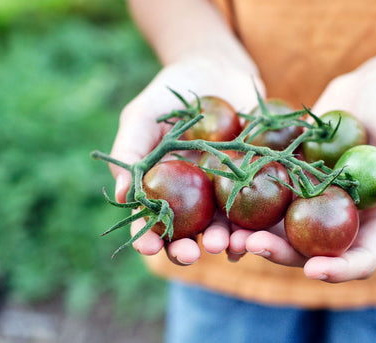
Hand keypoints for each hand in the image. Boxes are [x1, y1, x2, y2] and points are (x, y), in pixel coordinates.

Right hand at [109, 55, 263, 264]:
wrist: (219, 68)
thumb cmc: (173, 90)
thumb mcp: (144, 114)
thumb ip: (130, 150)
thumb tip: (121, 197)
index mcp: (161, 185)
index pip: (150, 219)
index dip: (146, 237)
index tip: (148, 248)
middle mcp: (191, 194)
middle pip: (185, 232)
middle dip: (185, 249)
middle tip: (191, 255)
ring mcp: (223, 189)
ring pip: (221, 226)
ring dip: (222, 242)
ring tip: (225, 246)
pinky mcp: (254, 179)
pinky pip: (255, 206)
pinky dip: (253, 223)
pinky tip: (253, 232)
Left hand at [229, 68, 375, 281]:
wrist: (371, 87)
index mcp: (371, 221)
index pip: (358, 260)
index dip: (338, 271)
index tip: (313, 270)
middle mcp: (337, 216)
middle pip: (308, 249)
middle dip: (279, 252)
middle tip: (251, 245)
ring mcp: (310, 197)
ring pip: (280, 226)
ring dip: (253, 234)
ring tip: (227, 233)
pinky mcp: (289, 175)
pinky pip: (267, 193)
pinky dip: (245, 200)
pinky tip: (221, 199)